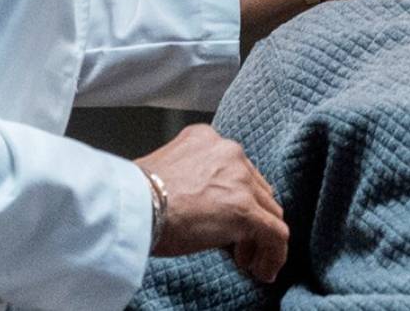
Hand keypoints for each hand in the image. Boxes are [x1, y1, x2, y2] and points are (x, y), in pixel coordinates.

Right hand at [135, 124, 288, 283]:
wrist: (133, 206)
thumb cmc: (136, 194)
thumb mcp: (165, 169)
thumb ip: (190, 177)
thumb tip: (197, 203)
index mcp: (206, 139)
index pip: (236, 170)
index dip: (236, 197)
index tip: (226, 219)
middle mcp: (229, 152)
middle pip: (257, 189)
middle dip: (251, 218)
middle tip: (238, 244)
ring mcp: (240, 180)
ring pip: (270, 212)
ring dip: (260, 238)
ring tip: (247, 259)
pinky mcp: (246, 210)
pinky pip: (276, 235)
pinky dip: (273, 254)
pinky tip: (261, 269)